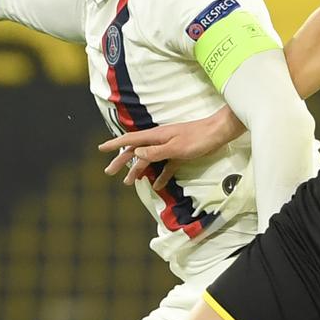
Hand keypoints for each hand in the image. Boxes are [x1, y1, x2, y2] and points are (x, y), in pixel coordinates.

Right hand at [98, 104, 246, 186]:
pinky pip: (166, 165)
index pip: (130, 140)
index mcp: (156, 136)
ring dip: (139, 170)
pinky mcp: (180, 153)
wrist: (218, 133)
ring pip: (149, 159)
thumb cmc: (198, 139)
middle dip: (121, 160)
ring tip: (129, 182)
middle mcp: (159, 140)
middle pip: (136, 151)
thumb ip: (156, 152)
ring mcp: (169, 146)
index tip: (101, 149)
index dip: (115, 144)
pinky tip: (156, 186)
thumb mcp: (176, 148)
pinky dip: (160, 175)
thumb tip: (135, 154)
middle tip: (109, 172)